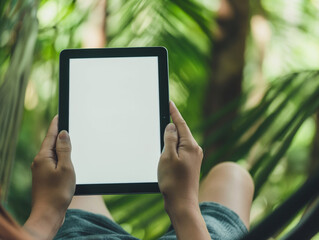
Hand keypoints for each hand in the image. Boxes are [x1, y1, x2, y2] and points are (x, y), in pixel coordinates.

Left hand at [24, 116, 74, 239]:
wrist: (48, 214)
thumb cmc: (58, 192)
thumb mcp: (66, 167)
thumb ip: (64, 149)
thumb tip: (62, 134)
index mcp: (43, 157)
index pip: (50, 136)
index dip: (55, 125)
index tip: (58, 115)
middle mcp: (39, 162)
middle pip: (49, 144)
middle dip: (58, 135)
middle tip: (65, 124)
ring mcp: (40, 171)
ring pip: (51, 154)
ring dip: (59, 147)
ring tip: (67, 140)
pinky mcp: (44, 178)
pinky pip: (52, 162)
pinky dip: (60, 158)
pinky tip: (65, 160)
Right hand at [158, 102, 209, 239]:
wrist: (182, 204)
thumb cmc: (173, 182)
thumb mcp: (168, 156)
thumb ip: (170, 139)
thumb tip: (172, 126)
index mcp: (191, 146)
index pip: (181, 123)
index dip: (174, 112)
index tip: (169, 102)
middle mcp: (195, 150)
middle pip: (182, 131)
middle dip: (173, 123)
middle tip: (164, 112)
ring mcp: (194, 158)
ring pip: (181, 142)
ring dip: (172, 137)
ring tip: (163, 130)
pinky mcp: (190, 165)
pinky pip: (181, 150)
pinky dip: (173, 147)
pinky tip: (167, 149)